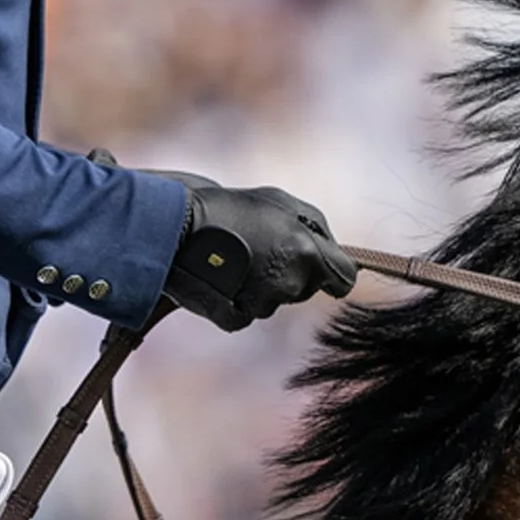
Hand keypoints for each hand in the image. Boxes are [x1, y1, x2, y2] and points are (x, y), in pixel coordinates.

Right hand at [153, 175, 357, 331]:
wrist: (176, 225)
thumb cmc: (230, 208)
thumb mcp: (281, 203)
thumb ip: (317, 230)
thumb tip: (336, 251)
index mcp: (308, 252)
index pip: (344, 279)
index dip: (334, 275)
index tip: (324, 273)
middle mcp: (291, 281)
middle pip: (305, 290)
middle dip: (290, 275)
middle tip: (260, 250)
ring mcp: (263, 302)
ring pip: (273, 301)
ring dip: (259, 286)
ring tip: (233, 259)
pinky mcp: (235, 317)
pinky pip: (245, 314)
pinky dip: (234, 301)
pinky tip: (219, 279)